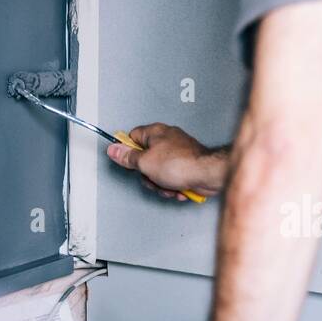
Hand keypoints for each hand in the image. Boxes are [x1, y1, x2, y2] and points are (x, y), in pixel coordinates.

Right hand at [106, 124, 229, 200]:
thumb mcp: (145, 162)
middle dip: (148, 175)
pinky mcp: (186, 166)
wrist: (207, 175)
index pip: (133, 137)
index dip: (128, 151)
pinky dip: (173, 186)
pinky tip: (179, 188)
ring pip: (158, 172)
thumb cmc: (181, 164)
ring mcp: (178, 153)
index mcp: (155, 133)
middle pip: (145, 159)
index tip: (127, 161)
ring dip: (161, 184)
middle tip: (153, 177)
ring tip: (169, 185)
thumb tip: (113, 149)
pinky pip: (172, 177)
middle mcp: (167, 140)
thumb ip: (127, 157)